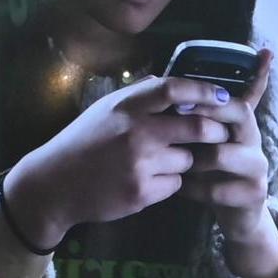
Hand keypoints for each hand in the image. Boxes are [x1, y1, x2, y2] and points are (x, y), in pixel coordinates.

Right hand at [3, 75, 237, 251]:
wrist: (54, 184)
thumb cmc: (82, 142)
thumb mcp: (104, 110)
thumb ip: (137, 98)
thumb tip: (166, 84)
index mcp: (125, 107)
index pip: (174, 90)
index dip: (204, 91)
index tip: (223, 96)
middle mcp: (135, 133)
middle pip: (196, 128)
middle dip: (214, 131)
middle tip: (219, 134)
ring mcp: (139, 164)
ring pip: (188, 160)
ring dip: (184, 161)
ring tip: (160, 161)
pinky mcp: (142, 193)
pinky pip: (175, 185)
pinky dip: (169, 182)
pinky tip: (147, 180)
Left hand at [173, 47, 277, 277]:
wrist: (238, 215)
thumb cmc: (215, 172)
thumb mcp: (209, 139)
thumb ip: (202, 113)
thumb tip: (179, 79)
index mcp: (243, 122)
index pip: (238, 96)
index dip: (212, 95)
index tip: (180, 99)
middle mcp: (255, 140)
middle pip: (239, 114)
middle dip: (204, 116)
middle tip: (173, 124)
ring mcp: (258, 167)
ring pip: (221, 154)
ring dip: (192, 159)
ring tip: (173, 163)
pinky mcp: (254, 194)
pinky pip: (216, 189)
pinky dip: (193, 189)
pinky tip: (180, 188)